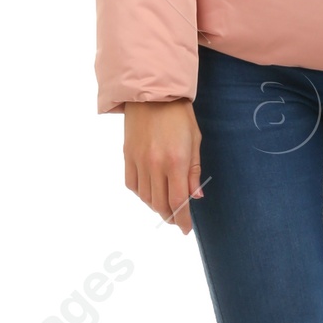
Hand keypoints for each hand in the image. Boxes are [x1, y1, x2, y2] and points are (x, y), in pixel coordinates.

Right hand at [123, 99, 202, 231]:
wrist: (152, 94)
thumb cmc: (179, 115)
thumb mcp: (195, 141)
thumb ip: (194, 171)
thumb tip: (195, 197)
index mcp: (176, 161)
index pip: (178, 201)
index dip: (182, 219)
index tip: (185, 229)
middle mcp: (155, 165)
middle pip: (160, 204)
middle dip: (170, 216)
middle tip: (176, 220)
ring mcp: (139, 161)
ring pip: (146, 197)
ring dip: (156, 206)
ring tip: (165, 207)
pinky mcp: (127, 157)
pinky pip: (132, 185)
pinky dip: (141, 194)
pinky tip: (150, 192)